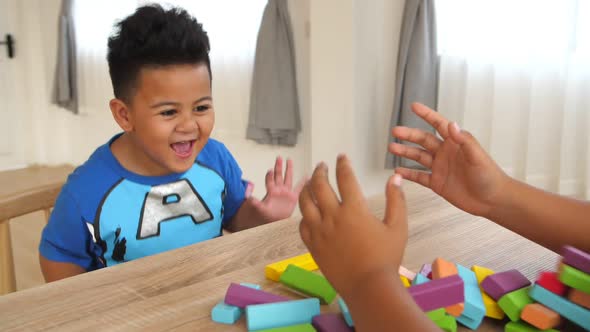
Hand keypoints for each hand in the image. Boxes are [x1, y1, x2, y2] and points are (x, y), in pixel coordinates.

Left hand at [247, 156, 304, 222]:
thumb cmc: (268, 214)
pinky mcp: (293, 197)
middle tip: (278, 157)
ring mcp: (286, 192)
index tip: (270, 170)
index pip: (270, 181)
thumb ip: (257, 204)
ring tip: (289, 160)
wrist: (277, 220)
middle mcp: (279, 189)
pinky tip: (308, 177)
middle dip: (278, 166)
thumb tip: (250, 198)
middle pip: (278, 175)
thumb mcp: (262, 209)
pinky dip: (304, 183)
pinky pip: (299, 188)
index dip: (270, 176)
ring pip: (288, 178)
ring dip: (289, 169)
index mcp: (271, 191)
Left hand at [298, 154, 407, 298]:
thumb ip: (396, 200)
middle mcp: (333, 217)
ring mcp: (319, 231)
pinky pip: (302, 225)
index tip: (341, 157)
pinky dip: (304, 214)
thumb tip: (395, 177)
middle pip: (319, 186)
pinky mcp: (312, 246)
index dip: (342, 164)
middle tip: (322, 166)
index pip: (345, 178)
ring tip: (309, 183)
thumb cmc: (386, 258)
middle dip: (320, 171)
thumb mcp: (398, 227)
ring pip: (305, 203)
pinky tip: (307, 212)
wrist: (368, 287)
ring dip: (306, 189)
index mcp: (354, 209)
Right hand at [389, 103, 508, 217]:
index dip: (427, 114)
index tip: (414, 106)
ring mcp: (440, 168)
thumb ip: (464, 140)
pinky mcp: (437, 183)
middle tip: (395, 131)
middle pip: (423, 140)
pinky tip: (397, 172)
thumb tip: (451, 124)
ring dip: (405, 152)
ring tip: (392, 147)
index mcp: (455, 143)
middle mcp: (445, 153)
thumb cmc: (489, 176)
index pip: (438, 124)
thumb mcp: (477, 156)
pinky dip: (408, 174)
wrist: (492, 200)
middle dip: (409, 135)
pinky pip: (419, 177)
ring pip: (418, 157)